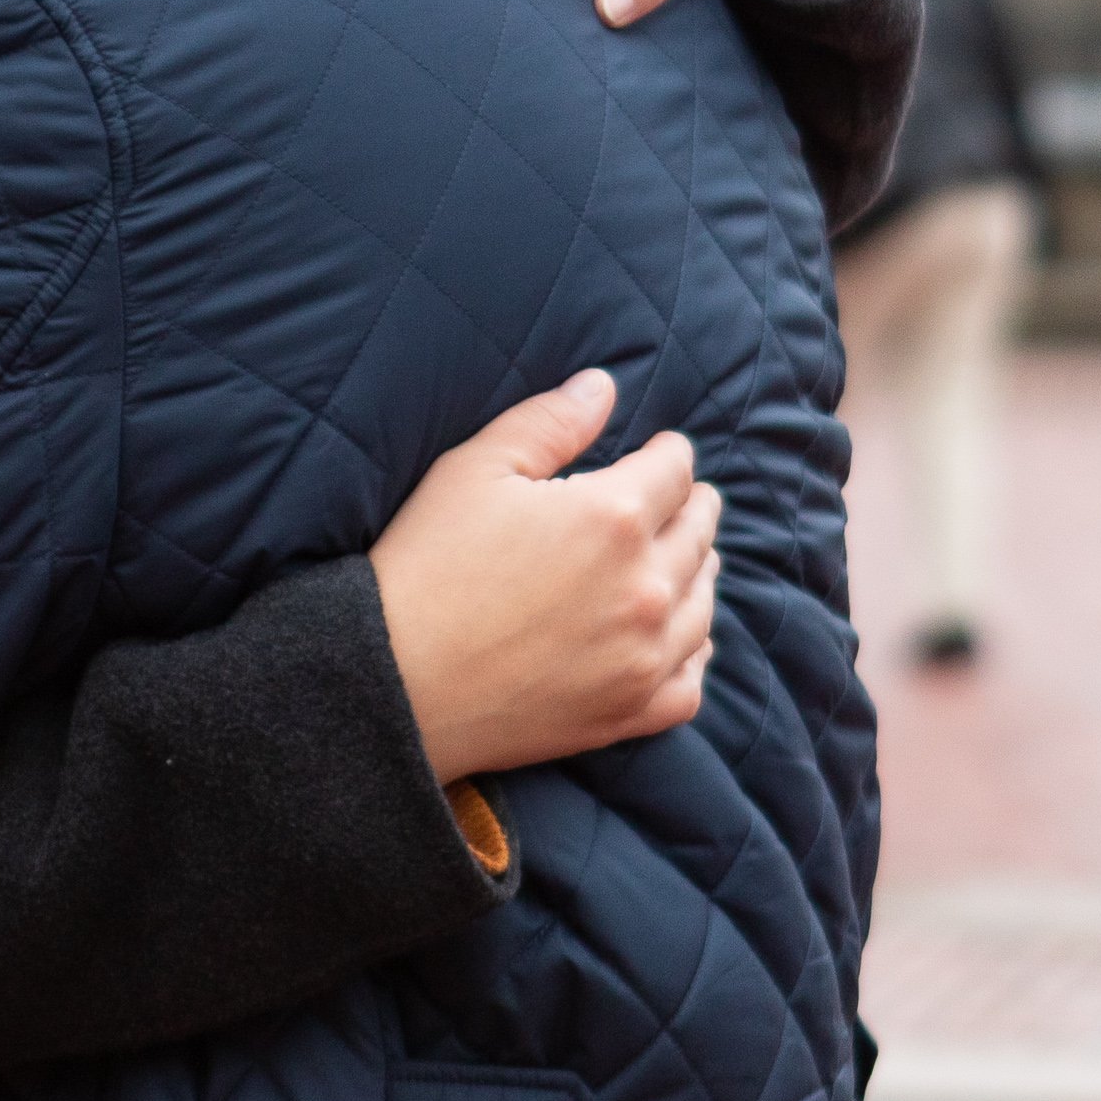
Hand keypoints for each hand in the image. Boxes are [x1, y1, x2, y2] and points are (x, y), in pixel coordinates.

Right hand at [369, 369, 718, 785]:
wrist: (397, 682)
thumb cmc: (428, 564)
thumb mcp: (475, 469)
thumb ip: (549, 422)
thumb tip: (603, 388)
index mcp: (612, 517)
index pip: (674, 471)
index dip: (671, 453)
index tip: (665, 450)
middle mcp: (644, 586)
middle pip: (698, 533)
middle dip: (694, 505)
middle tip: (685, 496)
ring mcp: (643, 657)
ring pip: (703, 603)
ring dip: (700, 570)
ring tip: (690, 555)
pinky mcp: (629, 712)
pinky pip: (692, 680)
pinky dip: (695, 651)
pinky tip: (683, 635)